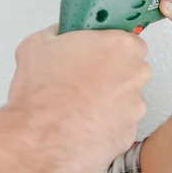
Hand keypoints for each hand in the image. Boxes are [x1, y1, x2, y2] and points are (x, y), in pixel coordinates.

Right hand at [7, 24, 150, 172]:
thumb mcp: (36, 44)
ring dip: (107, 98)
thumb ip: (55, 33)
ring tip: (76, 103)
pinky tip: (80, 121)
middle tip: (80, 75)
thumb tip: (55, 35)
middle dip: (109, 71)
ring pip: (125, 98)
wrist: (38, 138)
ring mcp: (134, 107)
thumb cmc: (42, 94)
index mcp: (119, 46)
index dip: (106, 46)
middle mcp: (134, 75)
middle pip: (129, 68)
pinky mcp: (128, 135)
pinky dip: (104, 123)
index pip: (126, 38)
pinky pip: (118, 123)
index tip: (93, 50)